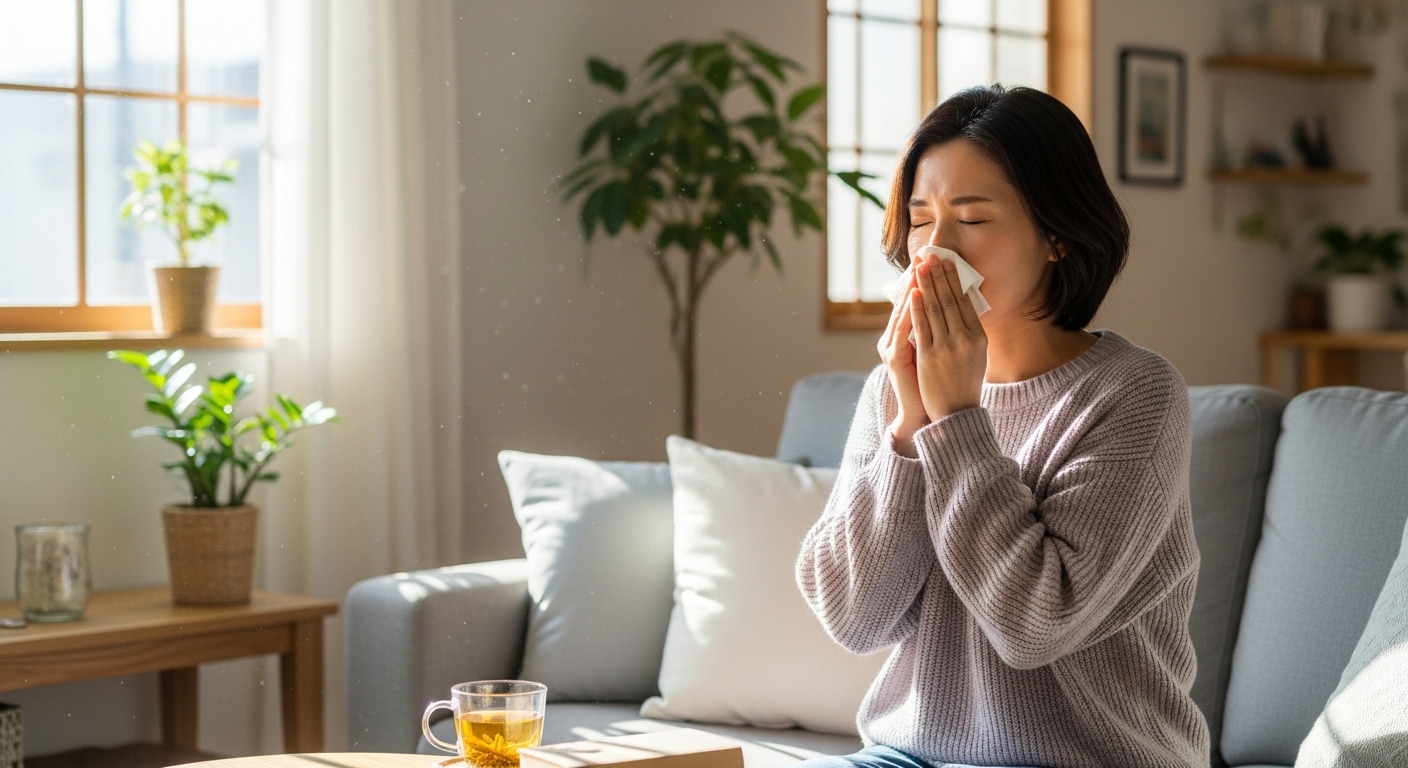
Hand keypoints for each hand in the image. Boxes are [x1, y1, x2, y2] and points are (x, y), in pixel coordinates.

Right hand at [877, 268, 927, 454]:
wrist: (922, 415)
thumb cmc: (931, 385)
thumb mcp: (934, 354)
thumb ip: (935, 333)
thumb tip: (952, 308)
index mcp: (903, 336)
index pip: (914, 302)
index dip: (924, 281)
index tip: (935, 260)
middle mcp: (893, 339)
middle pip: (907, 302)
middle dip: (919, 278)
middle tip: (927, 255)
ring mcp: (892, 347)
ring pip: (903, 312)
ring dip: (912, 289)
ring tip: (921, 269)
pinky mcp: (895, 358)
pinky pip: (902, 331)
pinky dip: (908, 313)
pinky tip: (913, 298)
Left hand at [909, 254, 986, 420]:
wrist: (955, 413)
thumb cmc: (965, 382)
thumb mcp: (977, 355)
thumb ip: (970, 331)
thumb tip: (962, 303)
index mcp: (980, 337)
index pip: (966, 301)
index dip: (955, 279)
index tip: (948, 262)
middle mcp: (965, 340)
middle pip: (950, 300)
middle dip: (939, 275)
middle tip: (931, 255)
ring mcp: (946, 347)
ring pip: (935, 309)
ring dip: (926, 285)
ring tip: (920, 266)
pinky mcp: (928, 356)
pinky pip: (921, 326)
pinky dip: (917, 307)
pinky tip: (913, 293)